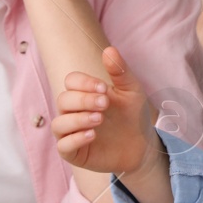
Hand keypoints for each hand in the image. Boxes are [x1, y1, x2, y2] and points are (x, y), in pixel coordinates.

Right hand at [51, 46, 158, 175]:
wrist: (143, 145)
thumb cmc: (133, 114)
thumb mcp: (131, 91)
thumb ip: (120, 71)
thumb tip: (109, 50)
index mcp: (84, 93)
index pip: (71, 81)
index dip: (84, 82)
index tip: (104, 88)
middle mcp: (73, 112)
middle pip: (63, 100)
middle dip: (83, 100)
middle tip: (105, 104)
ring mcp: (72, 133)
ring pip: (58, 124)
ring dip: (77, 119)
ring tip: (99, 119)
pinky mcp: (75, 153)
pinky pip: (63, 146)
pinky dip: (75, 139)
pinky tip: (92, 135)